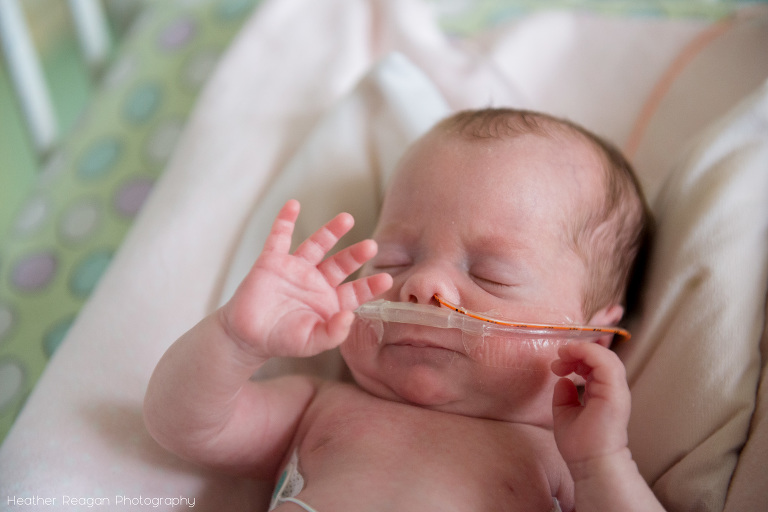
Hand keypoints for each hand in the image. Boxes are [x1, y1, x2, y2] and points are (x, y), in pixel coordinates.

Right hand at [221, 199, 392, 359]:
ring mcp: (296, 268)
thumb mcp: (310, 343)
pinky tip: (293, 204)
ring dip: (331, 231)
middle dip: (356, 254)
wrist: (247, 335)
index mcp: (330, 301)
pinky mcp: (272, 260)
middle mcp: (317, 281)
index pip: (355, 291)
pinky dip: (285, 220)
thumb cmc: (282, 340)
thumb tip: (349, 317)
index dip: (370, 285)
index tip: (386, 279)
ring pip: (316, 245)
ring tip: (347, 218)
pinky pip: (279, 237)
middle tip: (371, 246)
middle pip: (341, 263)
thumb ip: (332, 334)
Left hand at [551, 342, 630, 467]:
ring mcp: (615, 389)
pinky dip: (588, 352)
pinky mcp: (615, 392)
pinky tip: (572, 354)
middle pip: (599, 357)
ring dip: (581, 350)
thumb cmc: (579, 444)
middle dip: (576, 351)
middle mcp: (611, 388)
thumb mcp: (564, 412)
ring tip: (563, 355)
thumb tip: (564, 380)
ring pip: (605, 356)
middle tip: (558, 358)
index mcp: (602, 392)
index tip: (557, 363)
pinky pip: (606, 362)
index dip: (577, 356)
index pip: (594, 364)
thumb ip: (565, 395)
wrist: (590, 463)